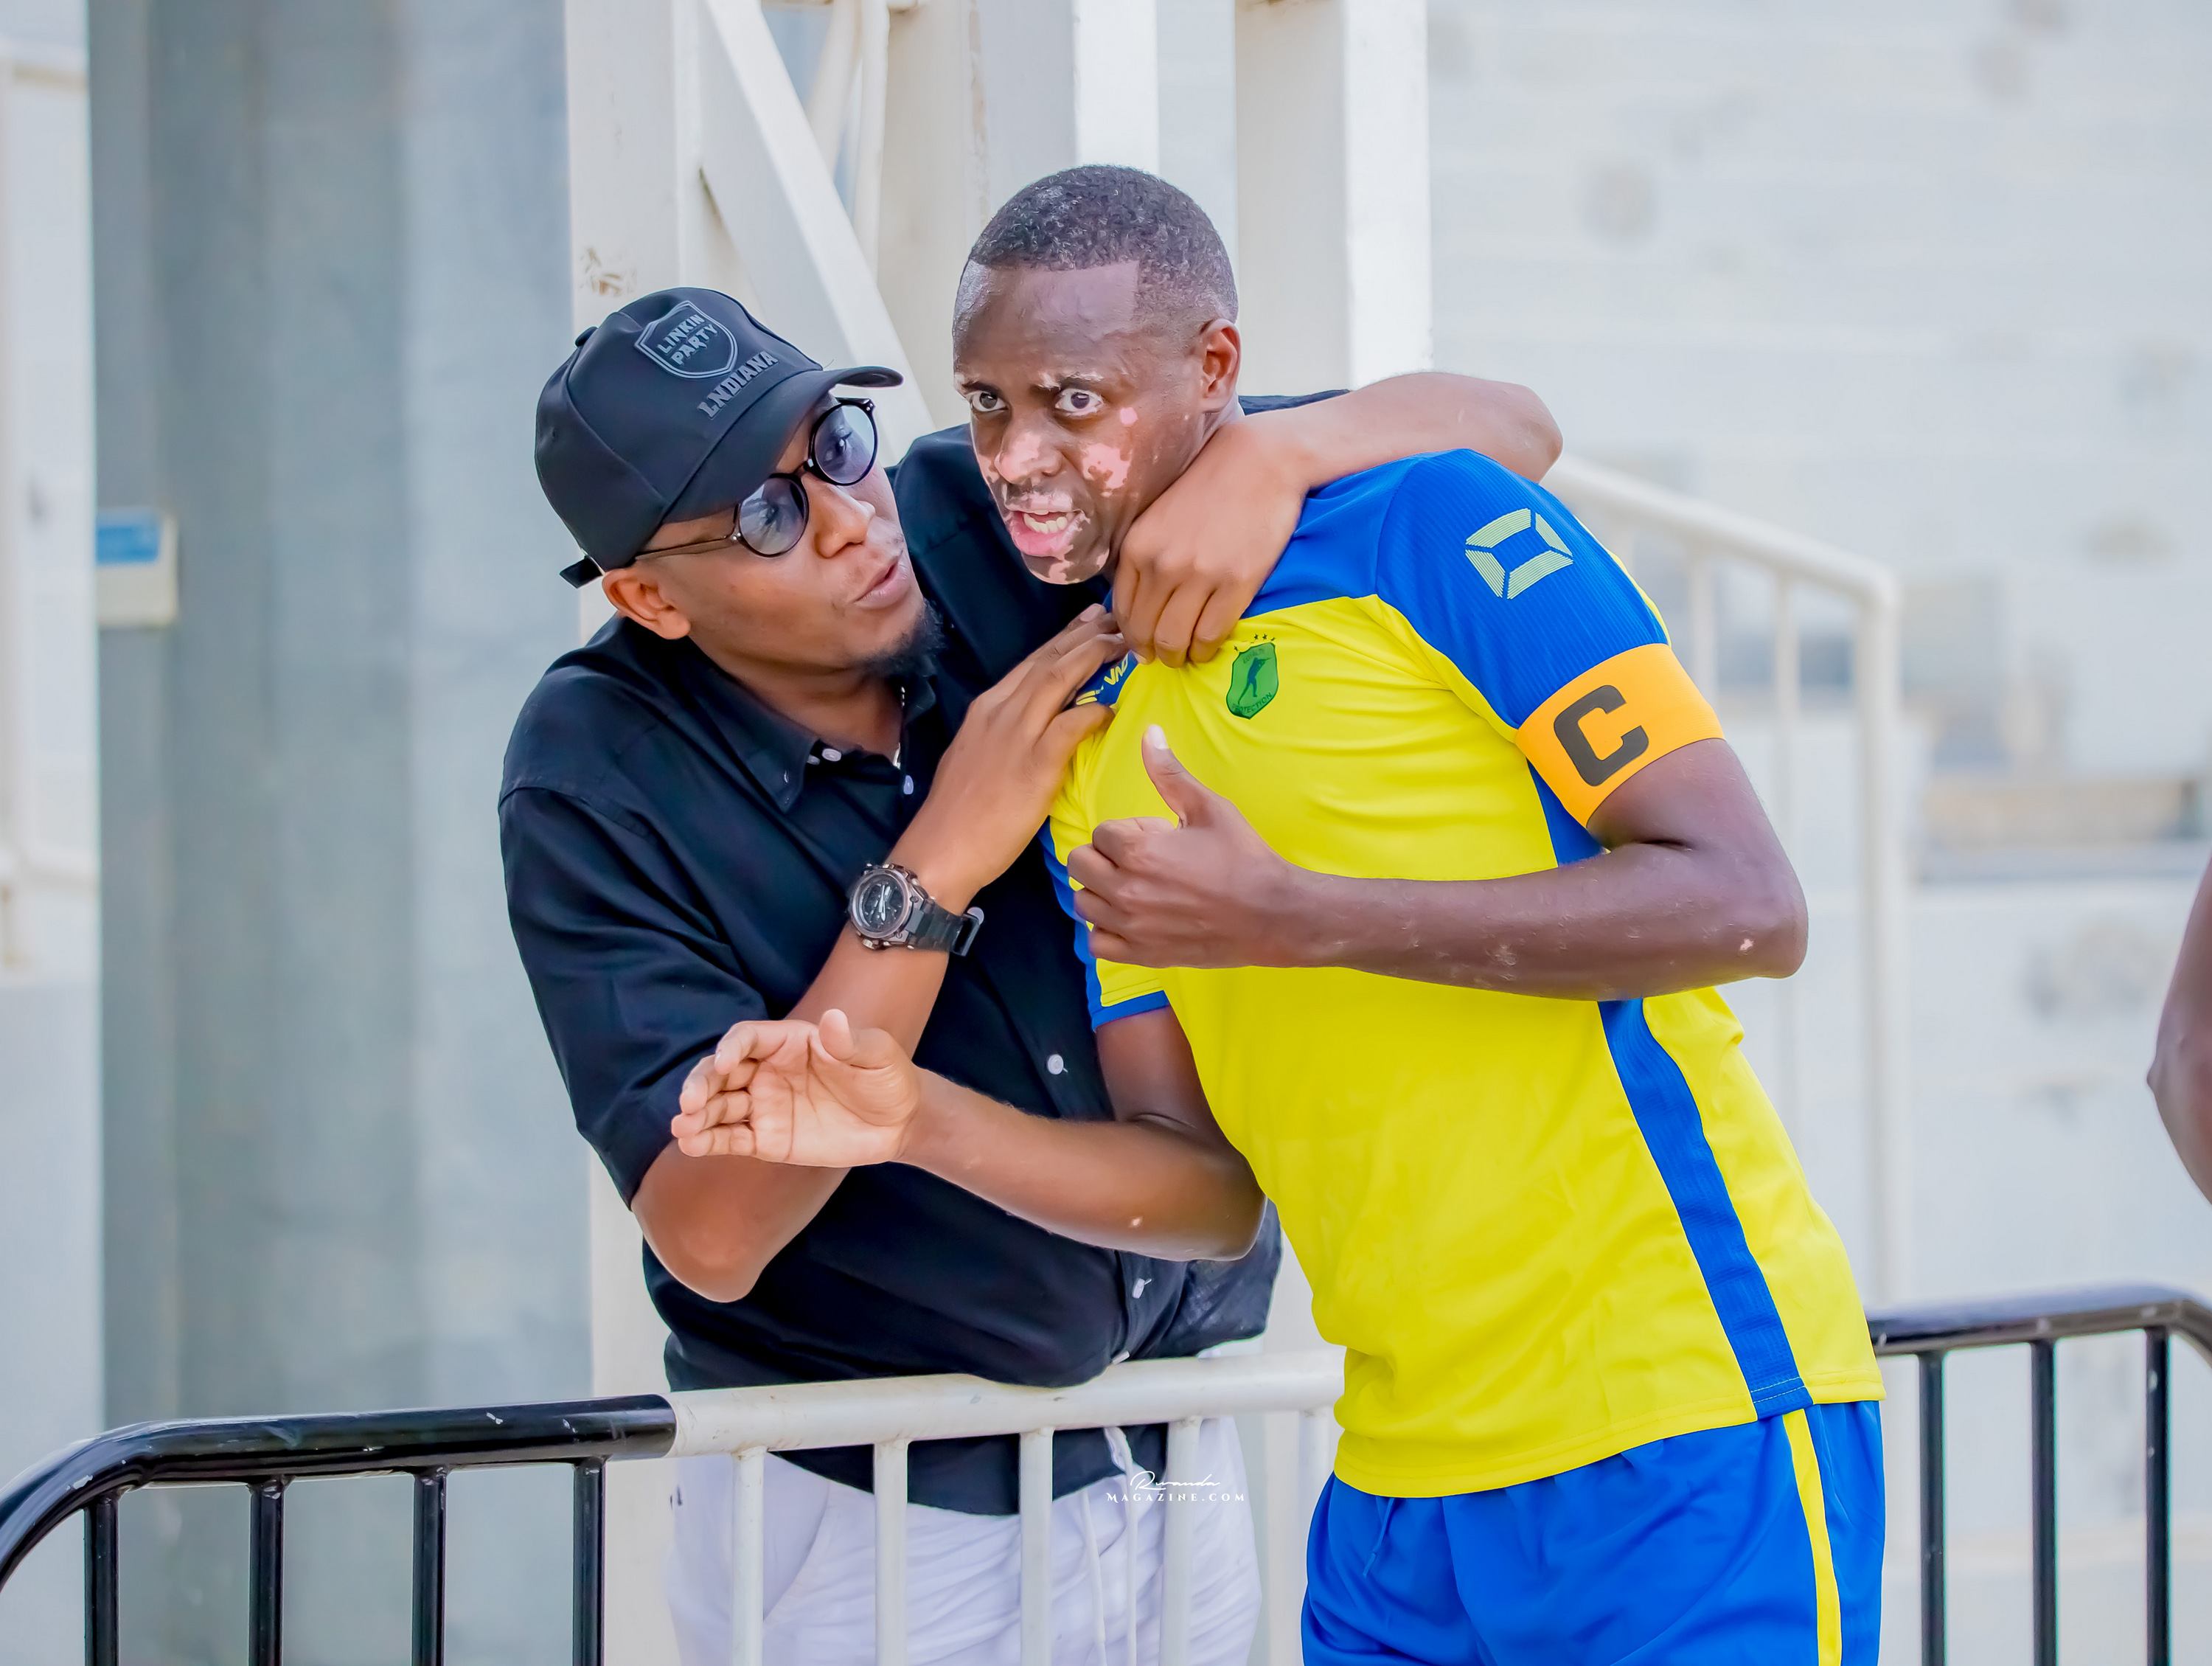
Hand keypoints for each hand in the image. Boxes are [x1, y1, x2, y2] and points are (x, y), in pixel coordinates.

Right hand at [671, 1009, 921, 1165]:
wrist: (899, 1123)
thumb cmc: (888, 1078)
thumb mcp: (878, 1055)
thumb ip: (852, 1042)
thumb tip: (832, 1019)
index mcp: (789, 1042)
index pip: (748, 1038)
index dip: (732, 1047)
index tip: (724, 1063)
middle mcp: (768, 1071)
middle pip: (722, 1072)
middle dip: (702, 1084)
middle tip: (690, 1101)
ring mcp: (765, 1105)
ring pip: (721, 1107)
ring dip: (697, 1116)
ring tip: (682, 1128)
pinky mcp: (768, 1139)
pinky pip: (732, 1139)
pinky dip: (709, 1142)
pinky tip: (690, 1145)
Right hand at [895, 606, 1124, 904]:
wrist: (942, 849)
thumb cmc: (959, 814)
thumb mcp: (975, 757)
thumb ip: (1004, 736)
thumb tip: (1034, 728)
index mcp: (985, 708)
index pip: (1031, 663)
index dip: (1063, 640)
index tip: (1088, 623)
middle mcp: (999, 711)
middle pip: (1048, 661)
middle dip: (1084, 636)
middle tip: (1114, 618)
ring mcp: (1015, 735)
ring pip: (1058, 681)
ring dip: (1092, 658)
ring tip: (1122, 644)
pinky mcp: (1033, 764)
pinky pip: (1070, 726)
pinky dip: (1092, 713)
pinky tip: (1111, 708)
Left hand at [1068, 726, 1309, 967]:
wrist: (1272, 915)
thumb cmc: (1243, 858)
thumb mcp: (1208, 808)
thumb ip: (1169, 773)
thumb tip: (1149, 733)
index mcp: (1136, 851)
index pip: (1101, 833)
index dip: (1127, 832)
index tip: (1156, 838)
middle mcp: (1124, 891)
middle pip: (1080, 865)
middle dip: (1104, 856)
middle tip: (1139, 859)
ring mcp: (1129, 927)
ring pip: (1082, 903)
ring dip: (1100, 891)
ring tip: (1133, 887)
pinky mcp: (1140, 955)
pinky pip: (1096, 943)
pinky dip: (1106, 931)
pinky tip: (1130, 919)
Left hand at [1114, 419, 1304, 667]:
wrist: (1260, 461)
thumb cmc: (1210, 487)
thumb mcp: (1159, 517)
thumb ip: (1144, 556)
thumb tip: (1138, 604)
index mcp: (1137, 547)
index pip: (1122, 611)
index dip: (1130, 636)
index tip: (1141, 645)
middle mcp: (1161, 564)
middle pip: (1144, 631)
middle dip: (1151, 653)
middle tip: (1164, 658)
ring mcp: (1199, 575)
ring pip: (1174, 640)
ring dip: (1178, 656)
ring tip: (1187, 656)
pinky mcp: (1236, 583)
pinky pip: (1210, 634)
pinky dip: (1206, 649)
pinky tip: (1208, 646)